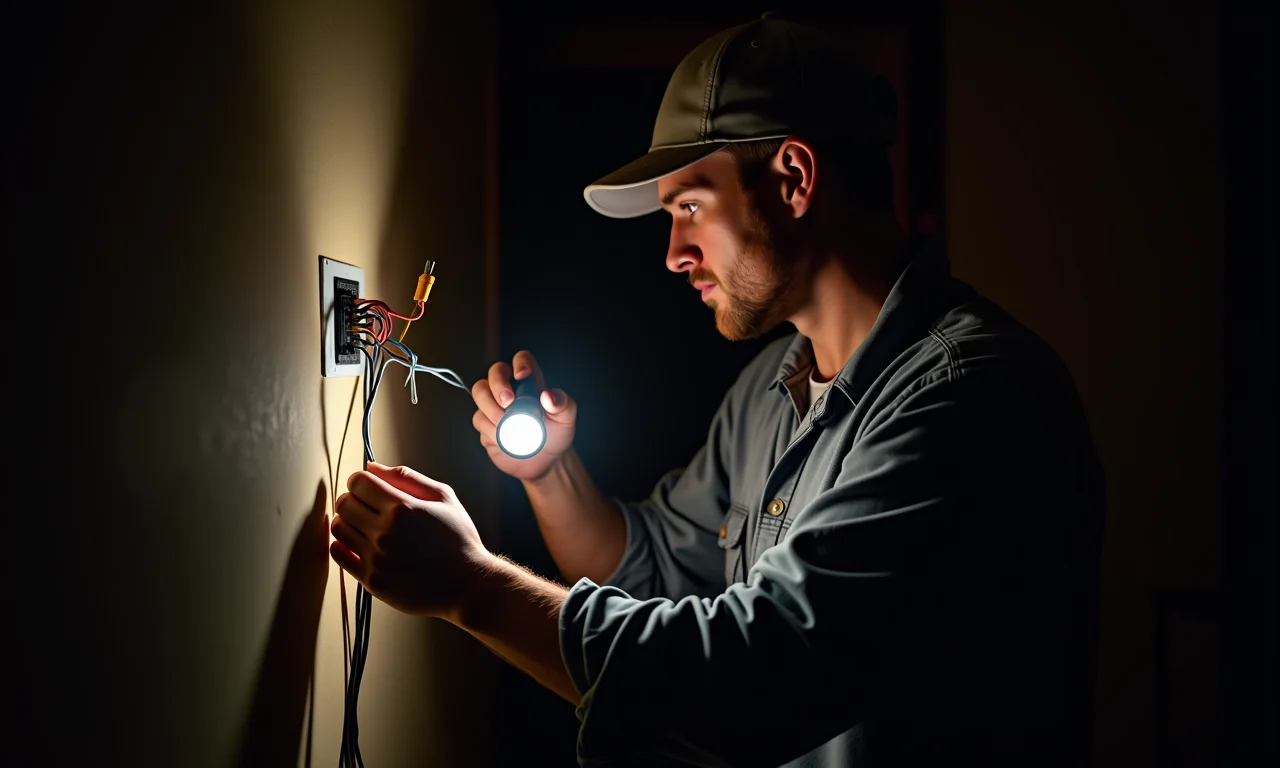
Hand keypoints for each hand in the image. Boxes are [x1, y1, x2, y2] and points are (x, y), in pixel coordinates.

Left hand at [330, 462, 491, 619]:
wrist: (468, 585)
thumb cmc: (459, 540)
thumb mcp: (444, 498)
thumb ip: (407, 478)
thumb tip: (372, 467)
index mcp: (403, 508)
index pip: (358, 482)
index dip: (360, 480)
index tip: (367, 486)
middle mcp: (386, 532)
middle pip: (344, 503)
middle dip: (352, 499)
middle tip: (366, 505)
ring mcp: (377, 558)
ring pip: (339, 528)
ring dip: (347, 521)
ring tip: (364, 525)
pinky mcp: (372, 580)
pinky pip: (339, 555)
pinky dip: (342, 545)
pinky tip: (358, 543)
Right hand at [471, 350, 576, 481]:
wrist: (544, 462)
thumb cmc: (556, 435)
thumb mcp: (566, 419)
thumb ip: (563, 404)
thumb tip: (548, 396)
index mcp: (531, 383)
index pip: (522, 360)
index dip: (519, 363)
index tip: (521, 377)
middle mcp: (511, 390)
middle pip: (494, 372)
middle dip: (497, 384)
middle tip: (507, 402)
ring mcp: (495, 405)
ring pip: (480, 393)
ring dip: (491, 408)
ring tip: (507, 426)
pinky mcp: (485, 424)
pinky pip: (479, 419)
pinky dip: (490, 429)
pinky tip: (504, 440)